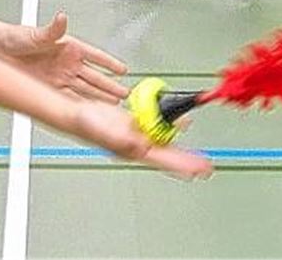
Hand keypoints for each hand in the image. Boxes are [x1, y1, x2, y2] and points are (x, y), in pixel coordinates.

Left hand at [1, 12, 129, 102]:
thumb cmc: (11, 37)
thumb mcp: (33, 34)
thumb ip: (51, 30)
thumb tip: (61, 19)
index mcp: (67, 47)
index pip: (94, 56)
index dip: (109, 63)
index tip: (123, 70)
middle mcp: (65, 64)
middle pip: (94, 79)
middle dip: (110, 87)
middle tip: (125, 95)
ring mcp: (58, 79)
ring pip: (85, 92)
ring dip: (99, 100)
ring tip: (114, 107)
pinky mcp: (48, 91)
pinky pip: (70, 101)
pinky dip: (81, 107)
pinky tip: (90, 113)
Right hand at [70, 99, 212, 178]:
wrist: (75, 112)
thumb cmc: (85, 125)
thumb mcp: (107, 132)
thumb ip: (125, 140)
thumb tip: (144, 146)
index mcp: (134, 149)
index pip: (165, 160)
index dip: (184, 166)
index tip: (200, 170)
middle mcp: (138, 143)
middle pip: (168, 153)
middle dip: (187, 159)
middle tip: (205, 165)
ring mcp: (136, 132)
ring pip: (163, 138)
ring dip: (179, 139)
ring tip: (195, 146)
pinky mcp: (132, 120)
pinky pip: (155, 122)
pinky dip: (168, 122)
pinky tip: (175, 121)